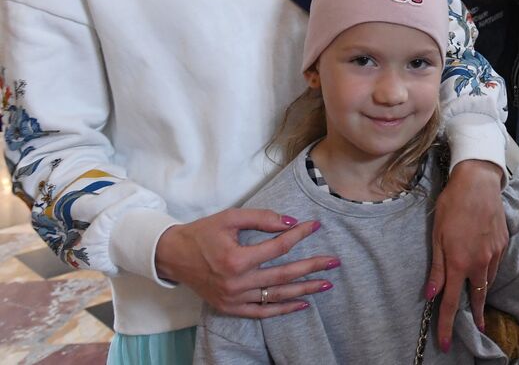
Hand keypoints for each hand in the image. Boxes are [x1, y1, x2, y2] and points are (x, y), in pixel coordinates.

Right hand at [153, 208, 332, 317]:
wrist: (172, 256)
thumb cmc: (202, 233)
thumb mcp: (230, 218)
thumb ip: (262, 218)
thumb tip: (291, 222)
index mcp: (236, 259)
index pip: (278, 247)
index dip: (300, 235)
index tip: (316, 225)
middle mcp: (237, 283)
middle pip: (283, 275)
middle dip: (312, 267)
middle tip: (334, 262)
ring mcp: (233, 299)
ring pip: (276, 295)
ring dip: (304, 290)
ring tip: (326, 284)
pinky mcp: (229, 308)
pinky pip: (261, 312)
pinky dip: (282, 309)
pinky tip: (302, 304)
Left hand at [427, 160, 507, 349]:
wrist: (478, 183)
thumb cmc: (452, 206)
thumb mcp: (437, 236)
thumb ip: (436, 268)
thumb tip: (430, 294)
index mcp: (459, 263)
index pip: (451, 303)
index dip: (447, 326)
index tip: (445, 344)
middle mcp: (479, 263)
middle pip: (477, 297)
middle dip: (476, 315)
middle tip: (478, 329)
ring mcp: (494, 254)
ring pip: (488, 280)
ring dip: (481, 289)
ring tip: (478, 296)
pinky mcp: (504, 243)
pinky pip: (496, 264)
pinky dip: (489, 270)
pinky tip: (484, 265)